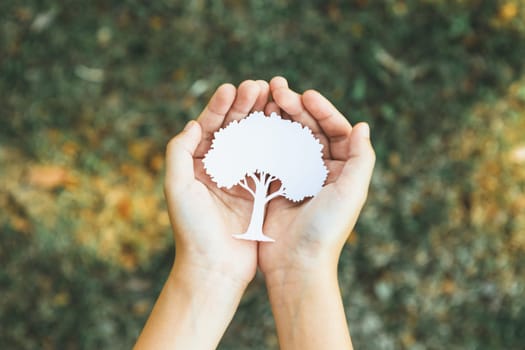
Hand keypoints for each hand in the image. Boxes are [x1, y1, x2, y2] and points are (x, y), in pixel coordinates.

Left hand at [164, 79, 269, 287]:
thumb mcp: (176, 187)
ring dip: (262, 119)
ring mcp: (240, 179)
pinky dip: (276, 143)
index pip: (208, 127)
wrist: (215, 268)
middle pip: (232, 129)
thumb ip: (178, 152)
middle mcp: (219, 168)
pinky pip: (269, 161)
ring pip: (253, 140)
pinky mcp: (259, 192)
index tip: (233, 88)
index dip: (220, 106)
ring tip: (274, 98)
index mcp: (197, 165)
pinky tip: (285, 126)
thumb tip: (193, 123)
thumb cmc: (192, 230)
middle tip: (258, 86)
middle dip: (244, 105)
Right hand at [259, 76, 375, 280]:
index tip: (306, 95)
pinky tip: (253, 123)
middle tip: (277, 88)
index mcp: (341, 171)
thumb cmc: (327, 229)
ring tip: (265, 98)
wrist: (296, 265)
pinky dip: (261, 137)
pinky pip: (268, 154)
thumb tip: (363, 125)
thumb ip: (361, 158)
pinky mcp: (273, 186)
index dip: (323, 109)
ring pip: (286, 138)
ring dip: (277, 117)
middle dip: (295, 107)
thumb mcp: (352, 192)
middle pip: (309, 130)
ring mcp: (294, 177)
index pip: (335, 130)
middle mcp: (319, 171)